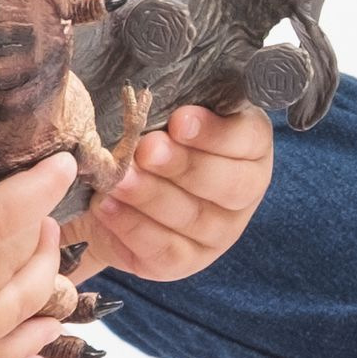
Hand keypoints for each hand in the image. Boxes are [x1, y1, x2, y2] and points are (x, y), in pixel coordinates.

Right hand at [0, 83, 79, 357]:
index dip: (37, 189)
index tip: (62, 162)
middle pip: (16, 262)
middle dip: (38, 222)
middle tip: (41, 187)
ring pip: (19, 307)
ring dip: (42, 269)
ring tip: (43, 234)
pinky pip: (1, 352)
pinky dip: (34, 331)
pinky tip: (54, 312)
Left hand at [76, 102, 274, 283]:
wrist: (116, 190)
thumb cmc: (148, 140)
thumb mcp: (160, 116)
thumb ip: (164, 107)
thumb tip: (147, 97)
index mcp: (249, 145)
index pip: (248, 140)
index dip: (216, 133)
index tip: (178, 120)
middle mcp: (244, 191)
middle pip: (229, 185)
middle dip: (183, 165)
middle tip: (145, 149)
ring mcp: (220, 232)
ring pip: (195, 218)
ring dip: (152, 196)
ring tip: (117, 179)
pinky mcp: (188, 261)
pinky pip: (167, 250)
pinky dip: (133, 228)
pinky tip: (107, 207)